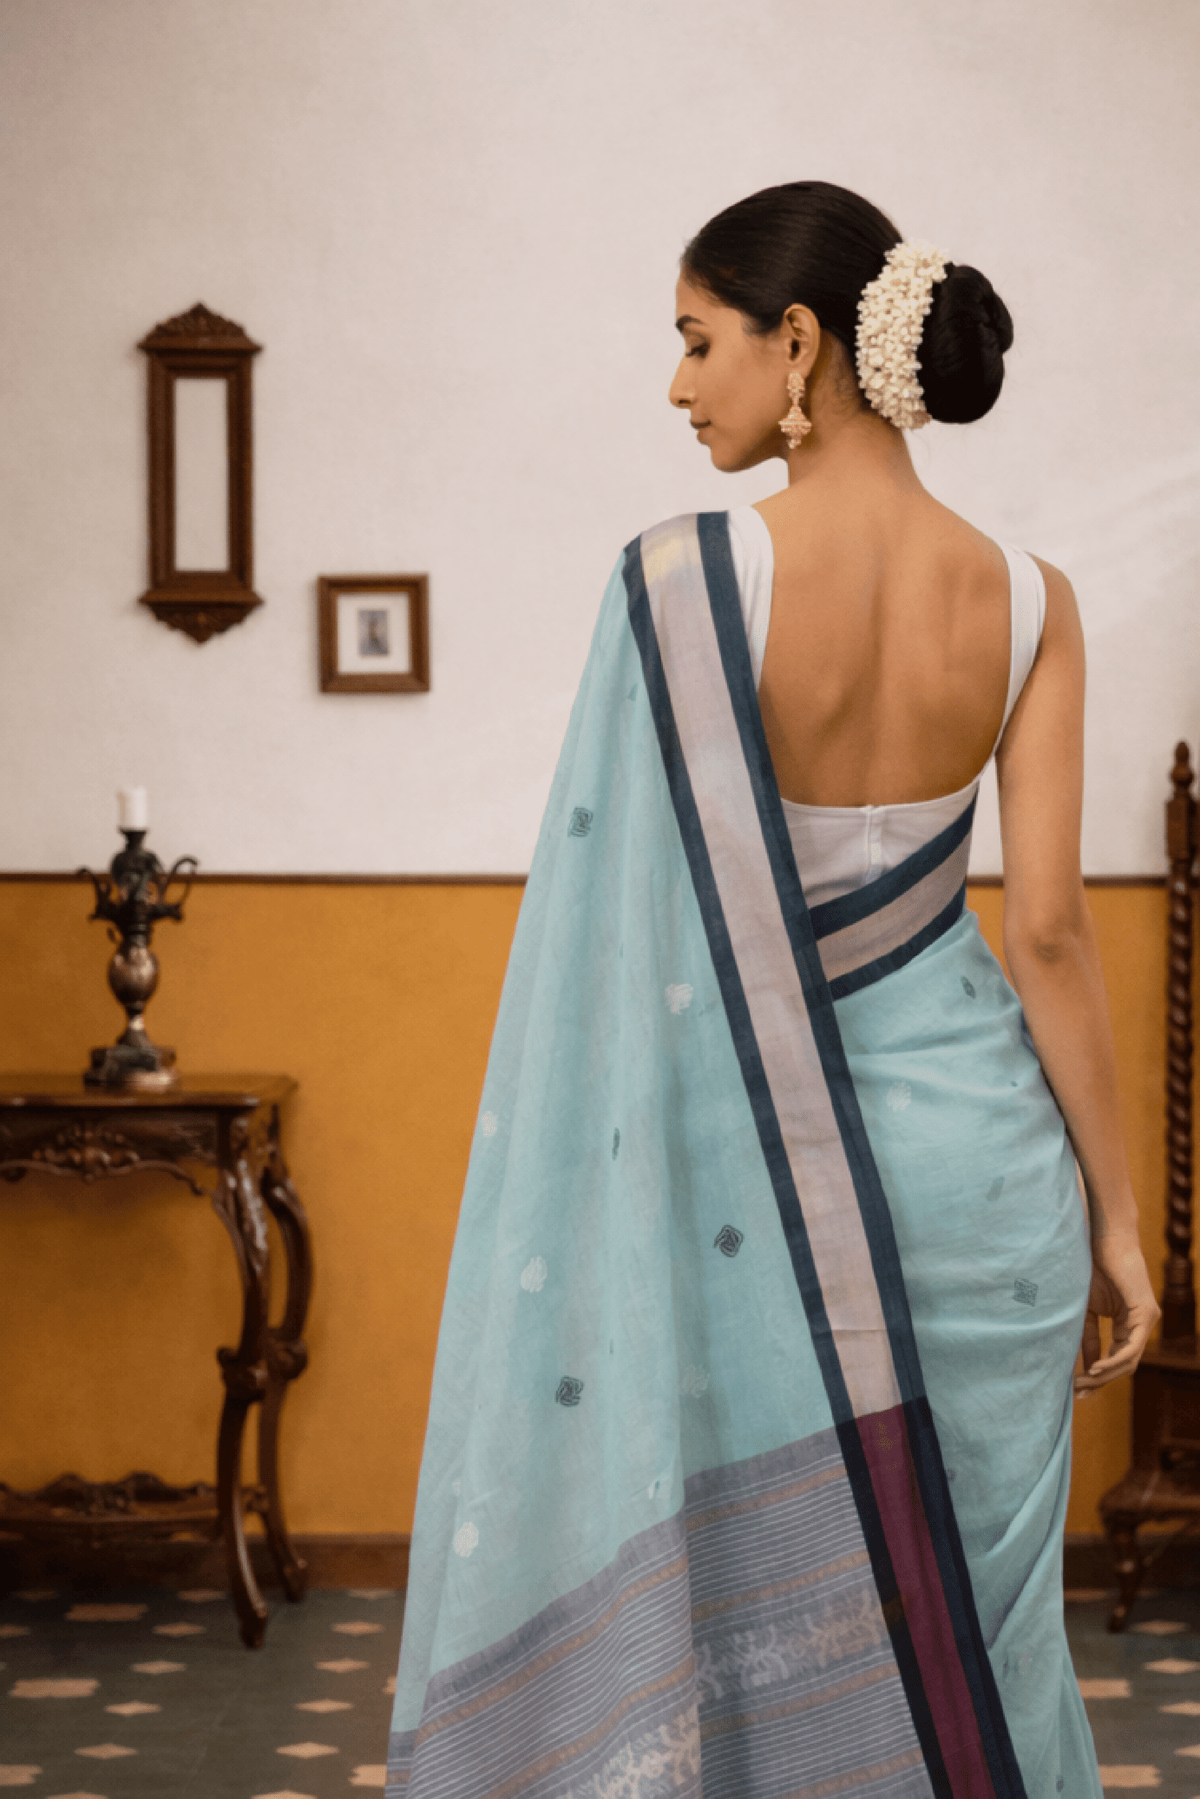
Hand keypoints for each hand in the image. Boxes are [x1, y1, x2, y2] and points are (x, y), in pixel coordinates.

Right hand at [1075, 1231, 1159, 1394]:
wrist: (1103, 1240)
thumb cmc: (1092, 1267)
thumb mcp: (1086, 1310)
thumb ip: (1088, 1337)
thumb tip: (1086, 1366)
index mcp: (1127, 1324)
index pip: (1117, 1359)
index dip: (1098, 1376)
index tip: (1078, 1389)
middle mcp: (1141, 1325)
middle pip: (1124, 1365)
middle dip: (1101, 1381)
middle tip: (1079, 1392)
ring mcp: (1147, 1320)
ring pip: (1130, 1360)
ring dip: (1106, 1375)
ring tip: (1084, 1381)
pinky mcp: (1146, 1314)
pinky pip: (1132, 1347)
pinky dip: (1115, 1360)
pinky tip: (1097, 1368)